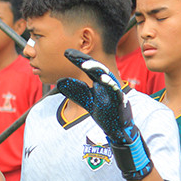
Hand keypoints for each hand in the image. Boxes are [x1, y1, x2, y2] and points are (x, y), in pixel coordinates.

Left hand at [56, 49, 151, 180]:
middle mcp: (107, 83)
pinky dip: (111, 85)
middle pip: (97, 68)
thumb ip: (75, 91)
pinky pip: (116, 91)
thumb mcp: (86, 100)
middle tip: (72, 56)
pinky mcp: (120, 101)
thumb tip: (59, 82)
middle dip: (85, 60)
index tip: (65, 52)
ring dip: (97, 70)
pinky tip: (104, 80)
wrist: (117, 128)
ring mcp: (115, 91)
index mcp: (99, 81)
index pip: (88, 67)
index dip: (78, 59)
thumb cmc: (104, 111)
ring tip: (84, 64)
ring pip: (107, 77)